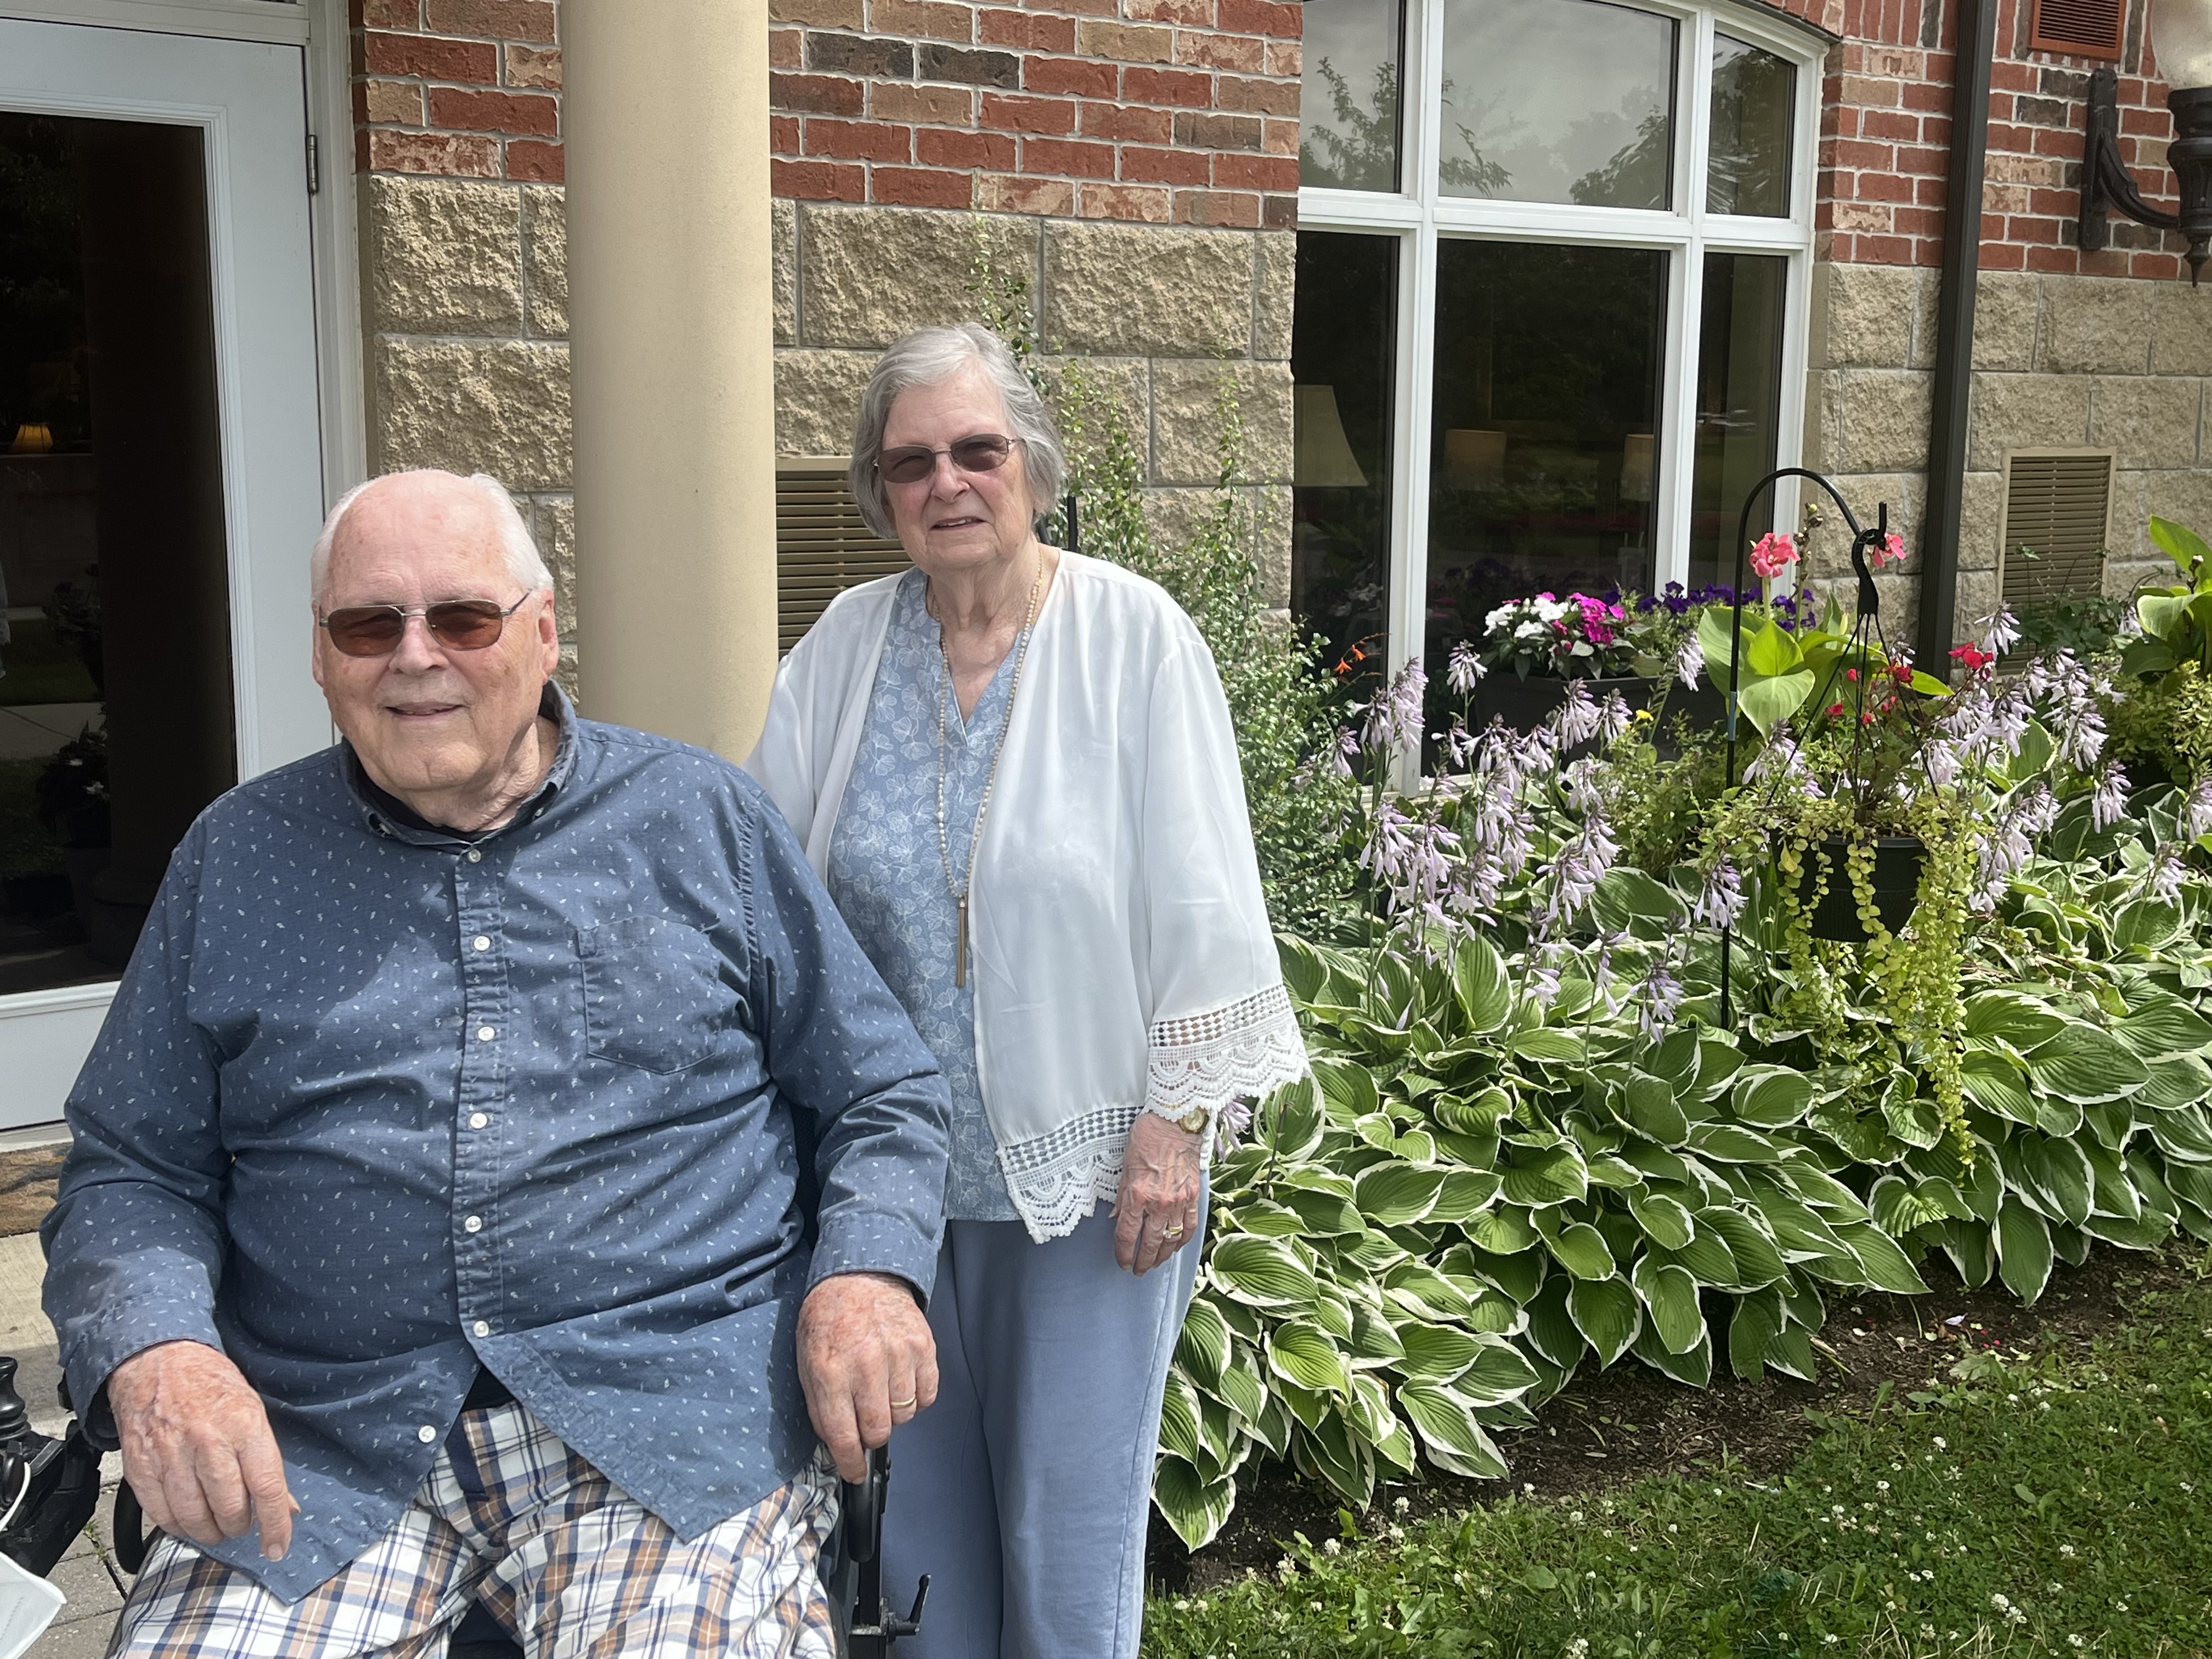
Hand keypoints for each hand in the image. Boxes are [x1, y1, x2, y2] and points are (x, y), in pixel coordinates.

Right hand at [108, 1340, 296, 1559]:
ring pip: (194, 1517)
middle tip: (240, 1524)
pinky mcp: (140, 1467)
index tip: (277, 1547)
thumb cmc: (210, 1385)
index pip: (266, 1486)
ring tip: (216, 1527)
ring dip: (208, 1532)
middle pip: (229, 1507)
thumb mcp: (252, 1410)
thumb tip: (287, 1506)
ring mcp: (170, 1455)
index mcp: (243, 1426)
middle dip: (239, 1526)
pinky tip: (186, 1521)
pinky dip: (176, 1526)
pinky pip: (161, 1514)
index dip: (275, 1524)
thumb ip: (266, 1460)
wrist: (157, 1362)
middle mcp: (207, 1442)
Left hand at [796, 1272, 937, 1481]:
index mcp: (829, 1370)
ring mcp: (898, 1354)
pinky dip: (916, 1397)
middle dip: (870, 1435)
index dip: (849, 1462)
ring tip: (881, 1389)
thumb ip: (819, 1405)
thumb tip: (836, 1445)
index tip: (854, 1472)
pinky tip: (901, 1380)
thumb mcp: (807, 1362)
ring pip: (904, 1415)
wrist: (860, 1275)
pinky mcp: (923, 1346)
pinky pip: (927, 1395)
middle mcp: (865, 1364)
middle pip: (878, 1430)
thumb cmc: (828, 1320)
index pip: (842, 1435)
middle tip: (865, 1419)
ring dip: (892, 1412)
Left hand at [1114, 1111, 1203, 1276]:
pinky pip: (1189, 1227)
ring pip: (1171, 1240)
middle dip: (1142, 1261)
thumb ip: (1122, 1197)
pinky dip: (1182, 1241)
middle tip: (1137, 1271)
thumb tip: (1117, 1219)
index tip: (1121, 1262)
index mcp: (1138, 1195)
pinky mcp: (1193, 1196)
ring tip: (1155, 1263)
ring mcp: (1179, 1201)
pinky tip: (1175, 1246)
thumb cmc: (1147, 1138)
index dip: (1123, 1253)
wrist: (1176, 1122)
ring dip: (1162, 1256)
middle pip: (1150, 1243)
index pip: (1128, 1235)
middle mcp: (1159, 1202)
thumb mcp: (1125, 1166)